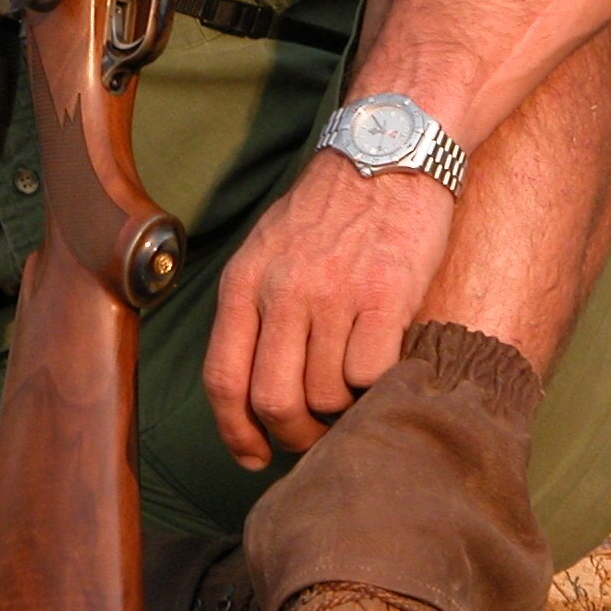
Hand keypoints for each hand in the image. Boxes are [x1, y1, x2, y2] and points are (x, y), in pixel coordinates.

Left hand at [202, 150, 454, 470]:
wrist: (387, 155)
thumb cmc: (330, 213)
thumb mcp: (268, 252)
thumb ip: (256, 312)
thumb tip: (250, 391)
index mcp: (243, 283)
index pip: (223, 379)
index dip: (235, 431)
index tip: (253, 455)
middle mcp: (280, 292)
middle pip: (273, 400)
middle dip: (294, 435)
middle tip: (316, 436)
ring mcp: (332, 294)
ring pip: (327, 394)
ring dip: (343, 409)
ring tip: (355, 387)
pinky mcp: (386, 297)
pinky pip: (372, 374)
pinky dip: (378, 385)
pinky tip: (384, 364)